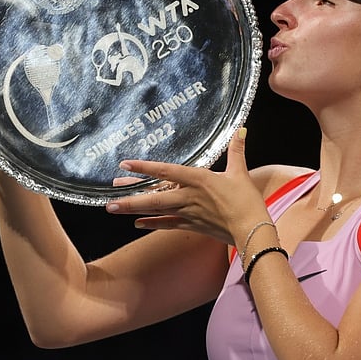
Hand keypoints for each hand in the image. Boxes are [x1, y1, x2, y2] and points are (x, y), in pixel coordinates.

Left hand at [105, 128, 265, 245]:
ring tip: (114, 209)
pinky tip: (138, 224)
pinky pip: (168, 224)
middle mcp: (189, 196)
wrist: (252, 230)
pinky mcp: (192, 226)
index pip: (166, 170)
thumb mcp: (240, 172)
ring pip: (157, 211)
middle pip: (154, 197)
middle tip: (108, 200)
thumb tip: (241, 129)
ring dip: (135, 210)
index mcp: (199, 179)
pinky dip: (153, 224)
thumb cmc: (247, 201)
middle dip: (130, 199)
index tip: (125, 164)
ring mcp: (188, 213)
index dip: (145, 167)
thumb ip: (237, 150)